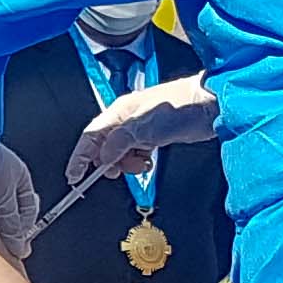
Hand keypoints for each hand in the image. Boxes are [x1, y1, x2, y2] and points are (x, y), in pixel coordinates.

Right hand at [63, 74, 215, 190]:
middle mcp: (126, 121)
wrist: (207, 106)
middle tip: (118, 172)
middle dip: (108, 163)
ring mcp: (139, 129)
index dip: (80, 157)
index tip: (74, 176)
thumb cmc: (179, 106)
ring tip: (141, 164)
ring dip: (127, 164)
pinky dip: (138, 162)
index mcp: (118, 113)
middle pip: (104, 148)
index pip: (90, 137)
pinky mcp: (152, 137)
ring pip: (120, 154)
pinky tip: (148, 160)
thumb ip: (120, 142)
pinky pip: (136, 154)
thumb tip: (104, 159)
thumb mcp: (144, 126)